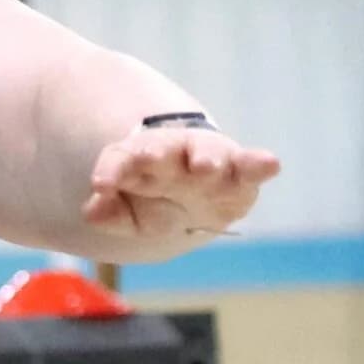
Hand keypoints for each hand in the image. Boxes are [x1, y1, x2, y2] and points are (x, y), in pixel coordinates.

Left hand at [81, 123, 280, 244]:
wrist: (192, 194)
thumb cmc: (155, 201)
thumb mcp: (130, 213)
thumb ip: (111, 212)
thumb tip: (92, 211)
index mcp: (138, 162)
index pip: (120, 160)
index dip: (111, 170)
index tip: (101, 184)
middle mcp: (173, 157)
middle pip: (161, 150)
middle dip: (154, 154)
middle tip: (148, 158)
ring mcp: (208, 161)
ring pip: (205, 153)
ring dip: (205, 158)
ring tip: (205, 165)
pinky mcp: (239, 173)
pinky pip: (250, 166)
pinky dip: (259, 165)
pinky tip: (271, 164)